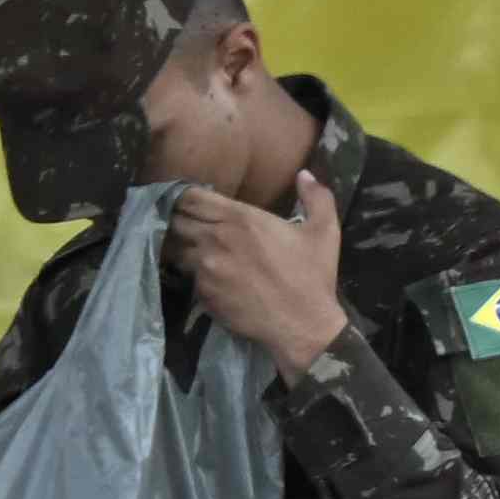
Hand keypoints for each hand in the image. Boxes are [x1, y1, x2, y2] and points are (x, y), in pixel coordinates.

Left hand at [165, 171, 356, 374]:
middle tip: (182, 222)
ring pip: (175, 249)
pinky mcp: (203, 294)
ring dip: (179, 246)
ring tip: (186, 248)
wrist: (302, 325)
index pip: (192, 197)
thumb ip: (316, 196)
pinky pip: (187, 277)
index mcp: (240, 217)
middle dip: (177, 219)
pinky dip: (190, 274)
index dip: (185, 196)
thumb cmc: (313, 276)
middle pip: (177, 220)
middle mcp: (216, 238)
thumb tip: (305, 173)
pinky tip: (200, 275)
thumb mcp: (324, 231)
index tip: (187, 200)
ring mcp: (205, 268)